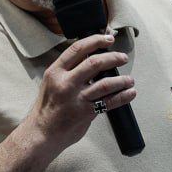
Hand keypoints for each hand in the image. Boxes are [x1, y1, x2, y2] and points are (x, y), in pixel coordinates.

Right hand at [27, 33, 135, 155]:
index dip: (96, 41)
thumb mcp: (52, 83)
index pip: (77, 49)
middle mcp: (65, 83)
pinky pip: (109, 102)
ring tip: (129, 80)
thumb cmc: (48, 107)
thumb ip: (68, 71)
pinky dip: (123, 96)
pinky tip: (130, 93)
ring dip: (122, 80)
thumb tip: (92, 59)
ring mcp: (76, 98)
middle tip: (123, 58)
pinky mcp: (85, 113)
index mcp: (55, 71)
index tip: (109, 39)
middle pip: (94, 63)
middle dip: (113, 58)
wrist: (42, 132)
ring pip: (106, 83)